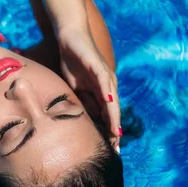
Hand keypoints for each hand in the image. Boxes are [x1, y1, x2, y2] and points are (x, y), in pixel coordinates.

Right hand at [57, 29, 120, 151]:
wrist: (70, 38)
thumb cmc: (72, 61)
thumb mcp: (76, 87)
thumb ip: (82, 101)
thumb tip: (84, 119)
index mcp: (101, 91)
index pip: (107, 115)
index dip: (109, 131)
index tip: (110, 148)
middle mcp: (107, 85)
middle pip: (113, 111)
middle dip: (115, 130)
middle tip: (116, 148)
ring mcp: (105, 76)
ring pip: (112, 100)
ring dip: (114, 117)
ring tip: (116, 134)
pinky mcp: (98, 66)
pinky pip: (104, 82)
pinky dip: (107, 94)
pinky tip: (109, 104)